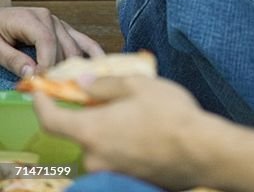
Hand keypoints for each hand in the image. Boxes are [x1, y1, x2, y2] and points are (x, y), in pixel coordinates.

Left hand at [0, 7, 103, 76]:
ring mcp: (59, 23)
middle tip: (53, 90)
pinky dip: (92, 52)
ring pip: (73, 47)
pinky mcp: (64, 29)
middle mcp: (49, 18)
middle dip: (58, 70)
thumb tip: (31, 73)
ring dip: (72, 67)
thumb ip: (12, 59)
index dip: (47, 63)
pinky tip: (99, 64)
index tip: (42, 82)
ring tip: (70, 86)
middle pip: (62, 46)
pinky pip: (82, 40)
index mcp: (31, 19)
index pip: (46, 41)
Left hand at [34, 76, 208, 188]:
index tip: (40, 91)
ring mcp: (109, 172)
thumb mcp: (138, 86)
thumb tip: (82, 84)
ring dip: (111, 129)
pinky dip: (123, 145)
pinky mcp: (125, 181)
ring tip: (140, 115)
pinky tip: (146, 134)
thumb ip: (104, 85)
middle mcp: (94, 157)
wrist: (201, 151)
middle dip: (92, 114)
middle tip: (115, 98)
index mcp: (91, 130)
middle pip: (82, 133)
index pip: (52, 121)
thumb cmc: (170, 114)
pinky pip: (116, 159)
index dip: (41, 104)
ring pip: (101, 145)